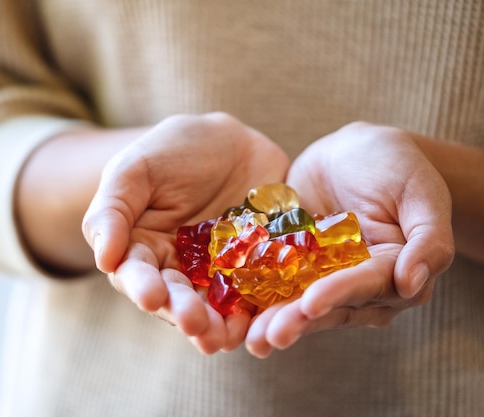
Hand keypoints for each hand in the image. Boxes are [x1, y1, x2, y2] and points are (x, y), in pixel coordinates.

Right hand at [82, 112, 289, 353]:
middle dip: (183, 312)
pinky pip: (252, 294)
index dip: (143, 287)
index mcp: (141, 248)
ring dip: (216, 325)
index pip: (136, 274)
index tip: (151, 296)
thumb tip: (103, 259)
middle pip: (175, 297)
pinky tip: (255, 322)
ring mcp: (214, 272)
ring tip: (222, 337)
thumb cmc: (173, 151)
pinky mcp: (251, 270)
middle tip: (194, 322)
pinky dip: (253, 311)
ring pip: (212, 305)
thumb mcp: (134, 169)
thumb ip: (113, 210)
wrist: (230, 142)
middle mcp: (175, 268)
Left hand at [246, 122, 454, 356]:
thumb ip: (427, 240)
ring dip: (271, 320)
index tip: (311, 303)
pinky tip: (229, 309)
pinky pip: (270, 281)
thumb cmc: (394, 165)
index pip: (365, 287)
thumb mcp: (419, 192)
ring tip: (248, 337)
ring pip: (295, 302)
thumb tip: (412, 285)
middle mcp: (355, 284)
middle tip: (268, 338)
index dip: (338, 295)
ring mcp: (320, 277)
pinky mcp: (291, 266)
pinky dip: (251, 295)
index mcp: (391, 272)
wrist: (351, 152)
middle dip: (297, 321)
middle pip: (326, 306)